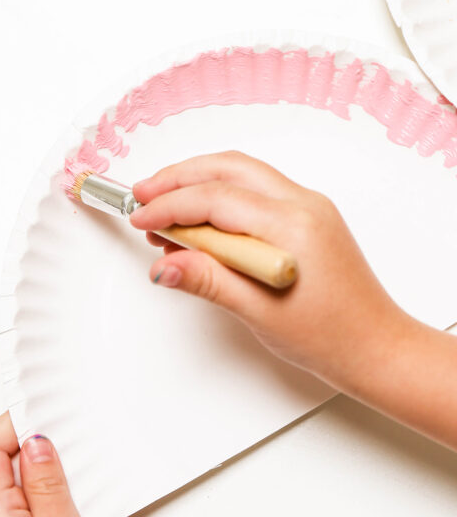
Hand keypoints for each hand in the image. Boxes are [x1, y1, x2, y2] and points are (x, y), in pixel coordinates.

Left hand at [0, 413, 126, 516]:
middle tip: (63, 432)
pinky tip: (67, 499)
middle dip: (26, 445)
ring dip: (37, 472)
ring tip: (72, 468)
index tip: (41, 409)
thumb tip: (34, 441)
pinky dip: (41, 496)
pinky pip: (20, 511)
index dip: (11, 425)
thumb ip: (45, 480)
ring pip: (9, 489)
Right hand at [129, 150, 408, 393]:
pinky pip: (257, 191)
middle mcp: (303, 205)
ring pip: (242, 174)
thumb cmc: (329, 336)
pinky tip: (200, 222)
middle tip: (142, 196)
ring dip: (199, 183)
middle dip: (179, 178)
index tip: (140, 219)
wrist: (375, 347)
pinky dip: (222, 197)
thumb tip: (165, 265)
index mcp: (292, 225)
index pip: (216, 198)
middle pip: (228, 169)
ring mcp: (308, 206)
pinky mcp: (307, 216)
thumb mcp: (258, 311)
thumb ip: (208, 281)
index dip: (170, 205)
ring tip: (163, 209)